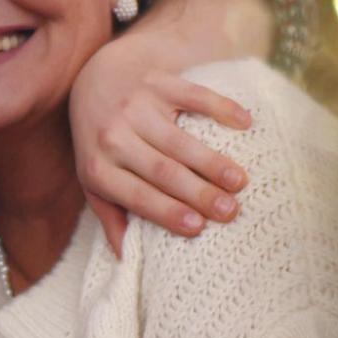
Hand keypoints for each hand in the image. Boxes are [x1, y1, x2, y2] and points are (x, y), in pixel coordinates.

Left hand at [70, 32, 251, 254]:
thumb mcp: (94, 178)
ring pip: (179, 140)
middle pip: (162, 170)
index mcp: (98, 168)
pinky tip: (245, 123)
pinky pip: (192, 95)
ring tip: (240, 182)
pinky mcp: (157, 81)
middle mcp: (112, 136)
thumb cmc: (100, 141)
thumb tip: (126, 259)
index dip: (165, 210)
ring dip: (212, 161)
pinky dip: (220, 108)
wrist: (92, 78)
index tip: (197, 227)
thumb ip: (110, 215)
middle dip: (197, 193)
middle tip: (231, 211)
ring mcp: (135, 107)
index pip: (135, 194)